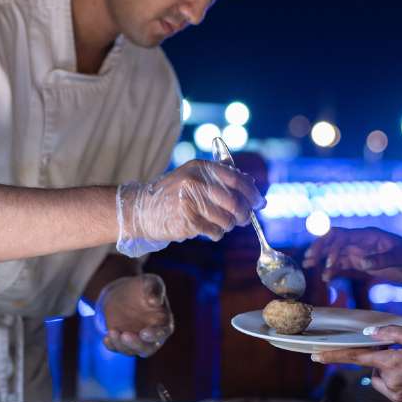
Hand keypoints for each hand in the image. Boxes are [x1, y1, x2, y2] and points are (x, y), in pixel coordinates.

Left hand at [96, 273, 173, 357]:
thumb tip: (155, 301)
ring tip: (112, 331)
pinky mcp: (123, 342)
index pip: (163, 332)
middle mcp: (152, 335)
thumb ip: (154, 289)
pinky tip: (106, 338)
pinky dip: (112, 346)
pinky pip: (118, 348)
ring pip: (132, 351)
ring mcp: (137, 340)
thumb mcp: (149, 281)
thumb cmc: (141, 286)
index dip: (155, 335)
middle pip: (148, 348)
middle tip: (125, 335)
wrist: (122, 292)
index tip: (144, 333)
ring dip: (121, 344)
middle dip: (136, 344)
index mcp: (164, 321)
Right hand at [116, 160, 262, 257]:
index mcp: (200, 167)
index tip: (260, 203)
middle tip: (243, 219)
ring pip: (227, 220)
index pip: (237, 179)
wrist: (141, 209)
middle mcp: (196, 182)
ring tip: (218, 224)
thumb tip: (251, 183)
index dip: (252, 193)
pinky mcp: (187, 221)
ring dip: (228, 226)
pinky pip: (215, 232)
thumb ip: (219, 178)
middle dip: (244, 214)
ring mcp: (190, 202)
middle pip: (235, 202)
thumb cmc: (172, 194)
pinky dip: (216, 234)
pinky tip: (207, 229)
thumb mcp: (193, 177)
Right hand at [303, 226, 401, 302]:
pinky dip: (334, 270)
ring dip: (323, 260)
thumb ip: (380, 259)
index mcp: (368, 236)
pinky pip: (344, 265)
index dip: (328, 244)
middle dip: (319, 250)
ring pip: (336, 254)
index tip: (319, 256)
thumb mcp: (400, 257)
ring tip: (310, 267)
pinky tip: (327, 278)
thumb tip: (362, 261)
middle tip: (307, 261)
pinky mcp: (364, 264)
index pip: (341, 235)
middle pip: (334, 242)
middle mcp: (361, 242)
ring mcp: (361, 252)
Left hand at [312, 326, 401, 401]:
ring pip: (382, 381)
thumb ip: (391, 334)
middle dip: (382, 361)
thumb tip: (369, 335)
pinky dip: (400, 384)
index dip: (333, 355)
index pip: (356, 358)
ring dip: (390, 373)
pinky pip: (393, 392)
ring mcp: (399, 398)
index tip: (314, 355)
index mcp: (393, 364)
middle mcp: (392, 384)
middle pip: (373, 370)